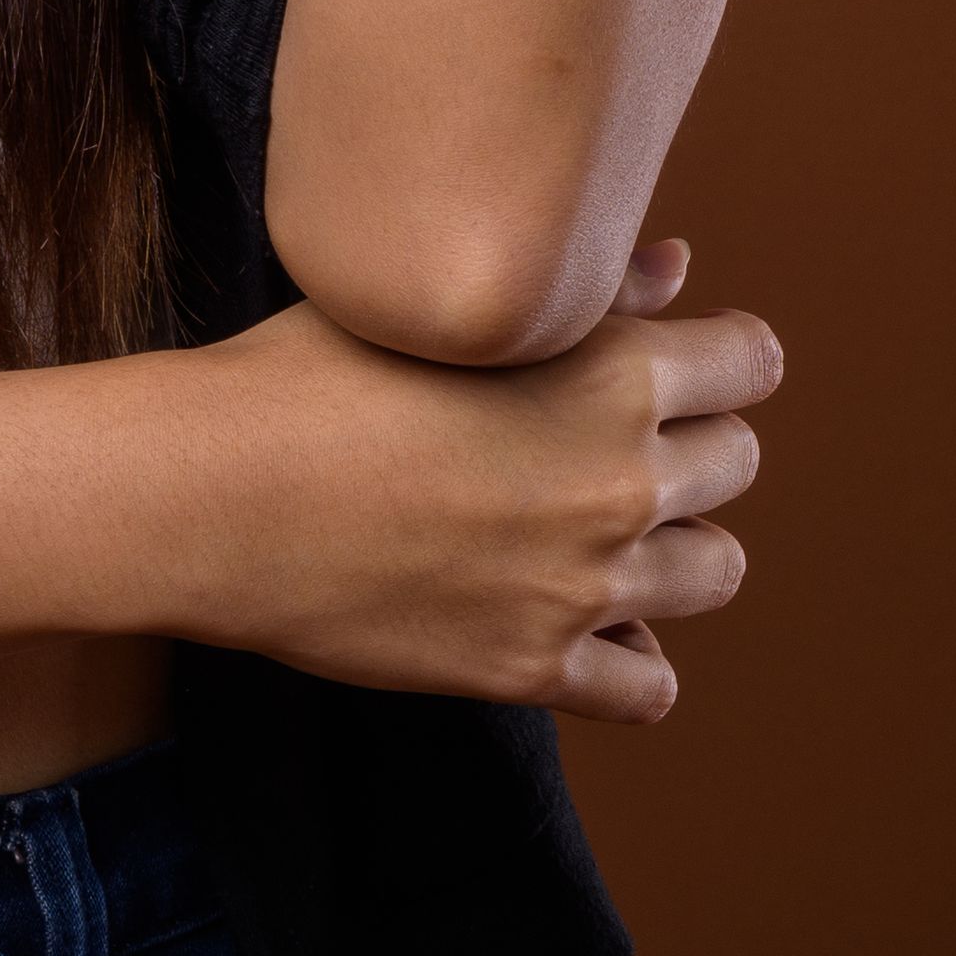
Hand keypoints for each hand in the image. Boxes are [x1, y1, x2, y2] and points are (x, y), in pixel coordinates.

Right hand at [166, 240, 782, 720]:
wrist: (203, 494)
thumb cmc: (300, 377)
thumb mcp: (435, 311)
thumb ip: (584, 292)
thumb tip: (679, 270)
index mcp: (609, 376)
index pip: (751, 363)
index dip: (720, 358)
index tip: (685, 366)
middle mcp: (619, 483)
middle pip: (734, 465)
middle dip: (689, 447)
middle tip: (603, 443)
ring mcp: (582, 585)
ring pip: (716, 572)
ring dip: (673, 549)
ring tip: (597, 531)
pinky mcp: (532, 666)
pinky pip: (650, 685)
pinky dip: (629, 657)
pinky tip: (576, 621)